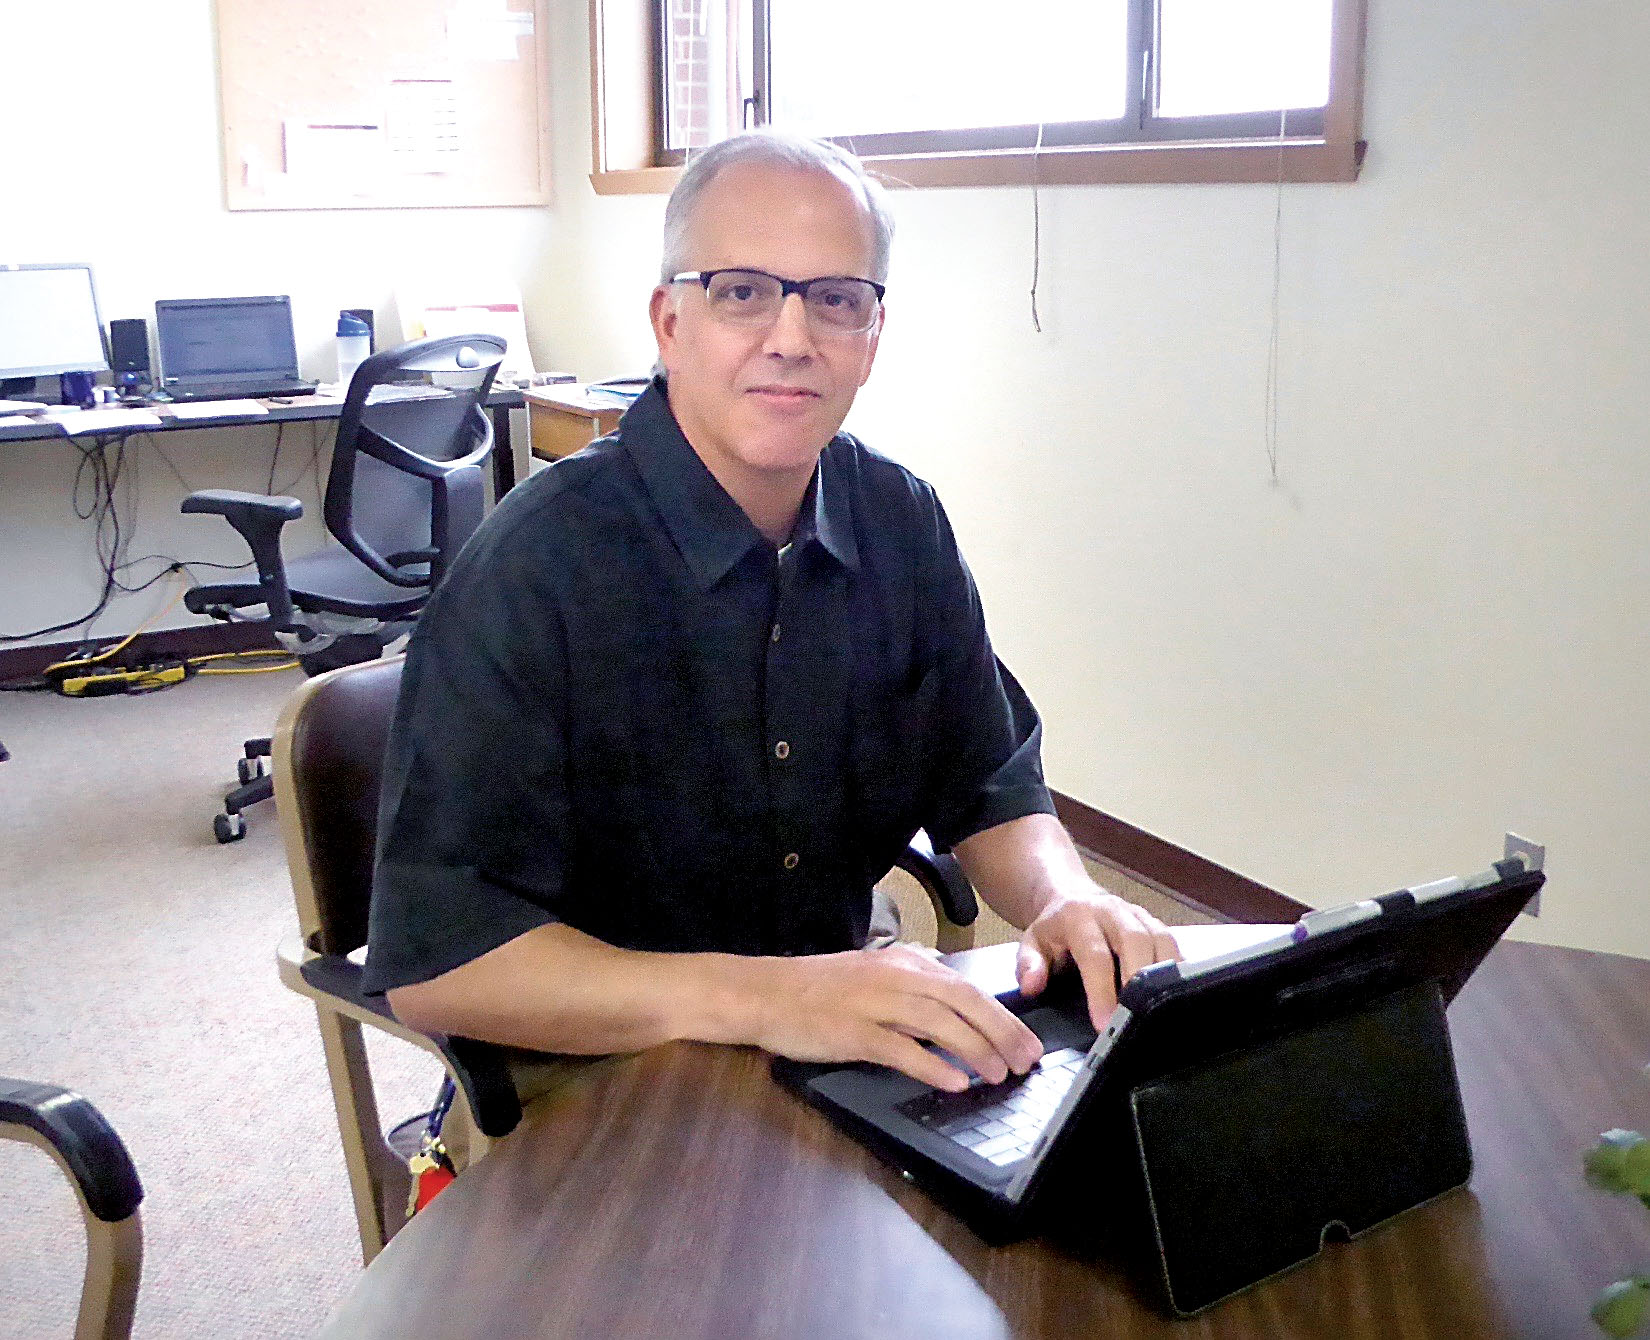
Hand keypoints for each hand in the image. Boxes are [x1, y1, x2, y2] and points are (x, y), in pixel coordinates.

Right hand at [751, 944, 1043, 1091]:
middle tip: (1026, 1061)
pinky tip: (955, 1081)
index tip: (1026, 1039)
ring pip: (939, 1022)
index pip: (966, 986)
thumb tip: (952, 1003)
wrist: (765, 992)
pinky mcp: (853, 1031)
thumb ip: (912, 984)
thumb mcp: (873, 974)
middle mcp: (894, 976)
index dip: (1001, 1014)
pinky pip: (901, 1048)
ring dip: (976, 1049)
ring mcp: (873, 1003)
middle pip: (962, 1001)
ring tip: (999, 1073)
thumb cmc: (818, 988)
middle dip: (1001, 1032)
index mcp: (903, 962)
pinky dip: (932, 1065)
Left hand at [1016, 890, 1179, 1027]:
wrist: (1071, 897)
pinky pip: (1173, 944)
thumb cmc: (1054, 929)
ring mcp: (1138, 915)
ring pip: (1161, 940)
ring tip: (1160, 1013)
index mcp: (1078, 917)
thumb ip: (1028, 965)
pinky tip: (1176, 997)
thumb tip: (1032, 986)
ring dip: (1164, 976)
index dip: (1101, 990)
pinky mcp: (1156, 923)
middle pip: (1135, 942)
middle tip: (1138, 1020)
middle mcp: (1112, 911)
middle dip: (1140, 982)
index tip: (1104, 1024)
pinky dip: (1178, 970)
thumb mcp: (1031, 943)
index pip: (1094, 954)